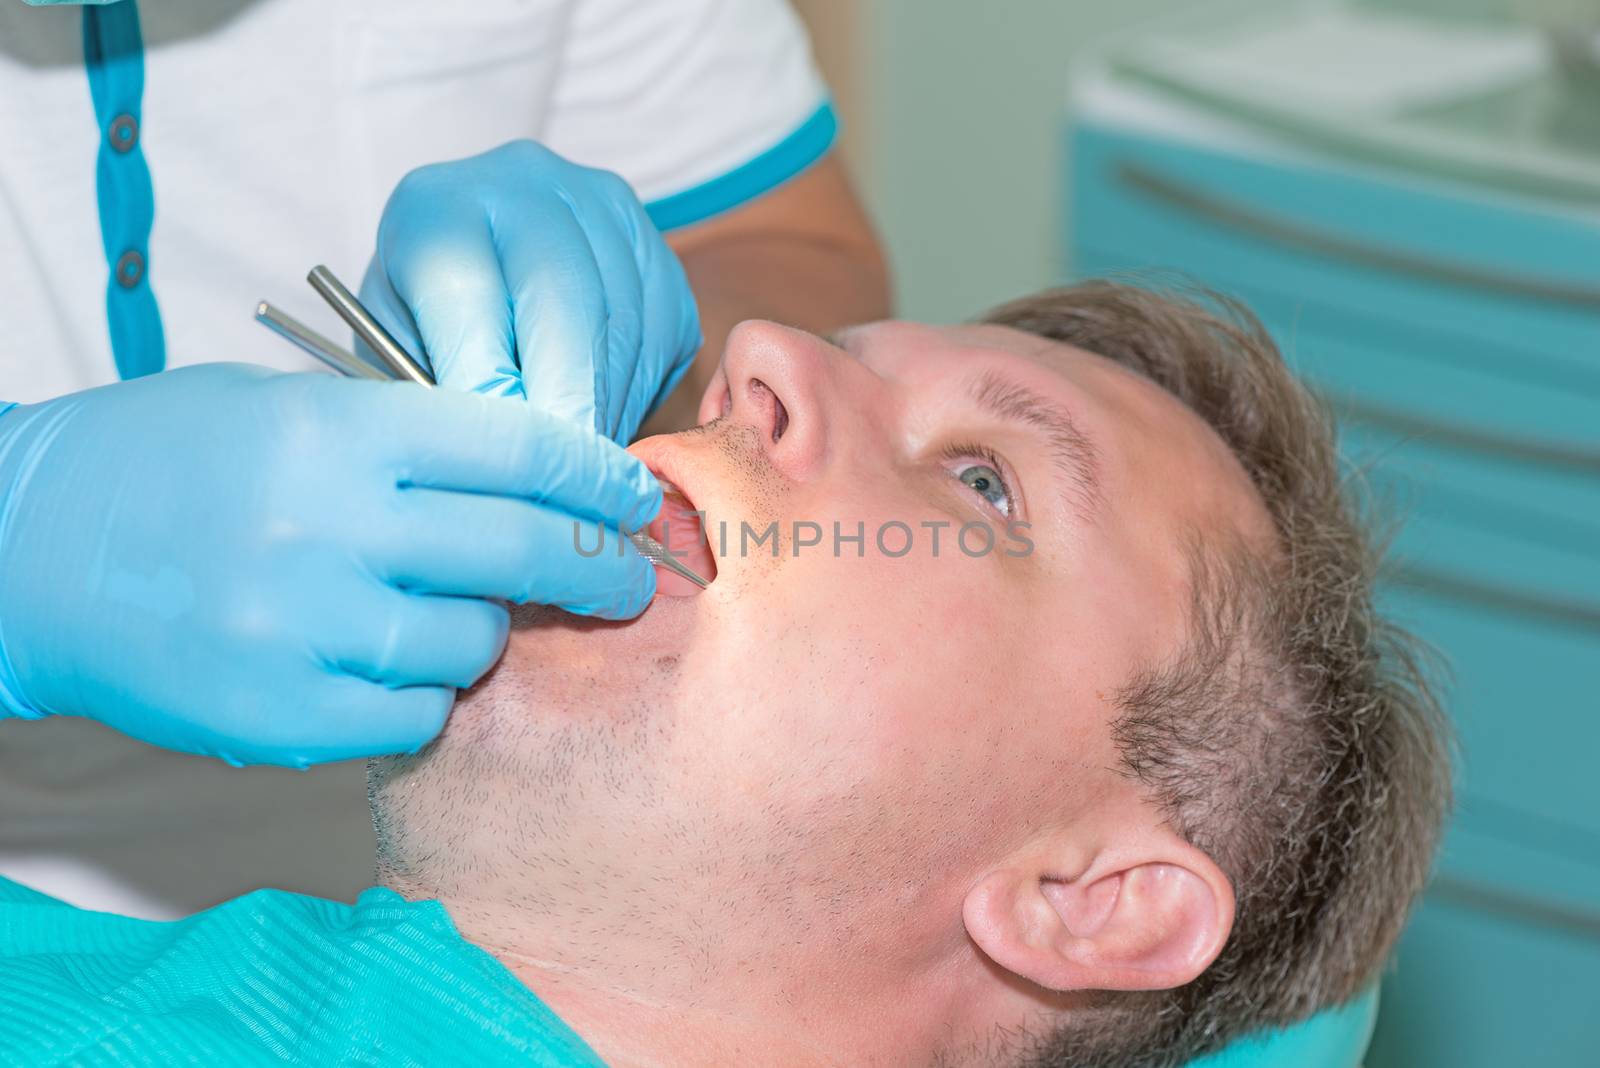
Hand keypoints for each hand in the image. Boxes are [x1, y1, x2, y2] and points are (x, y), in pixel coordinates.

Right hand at [0, 364, 659, 766]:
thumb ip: (412, 444)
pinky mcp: (277, 715)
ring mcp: (300, 626)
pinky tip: (391, 664)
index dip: (596, 473)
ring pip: (471, 642)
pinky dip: (424, 694)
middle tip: (630, 578)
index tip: (635, 495)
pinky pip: (415, 715)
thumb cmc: (172, 463)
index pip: (518, 444)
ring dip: (486, 631)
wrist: (32, 549)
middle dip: (598, 565)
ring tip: (447, 612)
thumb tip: (546, 482)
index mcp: (337, 430)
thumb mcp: (288, 409)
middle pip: (519, 547)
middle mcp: (327, 524)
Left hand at [361, 140, 701, 443]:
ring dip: (607, 410)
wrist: (477, 265)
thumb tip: (485, 467)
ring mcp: (602, 208)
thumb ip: (433, 396)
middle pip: (565, 302)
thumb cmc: (424, 327)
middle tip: (563, 485)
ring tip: (583, 470)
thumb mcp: (395, 356)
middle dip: (566, 405)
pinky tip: (604, 421)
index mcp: (437, 206)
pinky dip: (638, 394)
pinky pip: (663, 335)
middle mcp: (526, 184)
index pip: (468, 295)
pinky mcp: (657, 249)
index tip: (500, 462)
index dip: (488, 388)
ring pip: (625, 325)